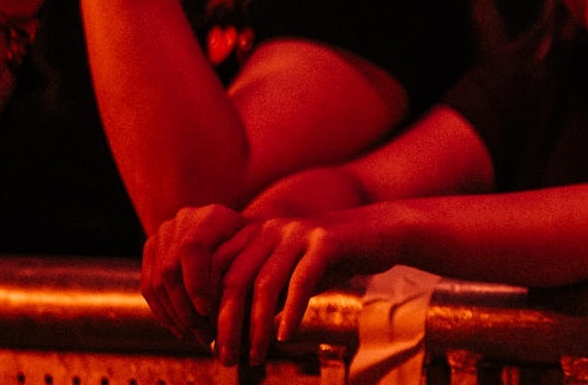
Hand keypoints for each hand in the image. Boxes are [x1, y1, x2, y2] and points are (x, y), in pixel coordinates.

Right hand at [141, 204, 247, 345]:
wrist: (241, 231)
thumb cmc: (258, 247)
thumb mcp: (259, 252)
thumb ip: (247, 268)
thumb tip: (233, 307)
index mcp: (211, 216)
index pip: (193, 249)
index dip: (196, 283)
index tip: (206, 313)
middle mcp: (183, 220)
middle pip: (171, 270)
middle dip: (186, 309)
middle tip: (205, 335)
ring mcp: (163, 234)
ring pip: (157, 282)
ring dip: (175, 316)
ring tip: (195, 336)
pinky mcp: (151, 248)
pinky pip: (148, 286)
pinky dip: (163, 312)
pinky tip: (181, 330)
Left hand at [209, 212, 387, 364]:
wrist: (381, 234)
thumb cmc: (332, 261)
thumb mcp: (290, 280)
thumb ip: (263, 302)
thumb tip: (229, 341)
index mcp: (255, 234)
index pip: (215, 273)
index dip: (206, 309)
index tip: (208, 343)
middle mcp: (271, 229)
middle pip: (234, 281)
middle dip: (226, 326)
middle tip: (225, 359)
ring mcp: (298, 233)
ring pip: (264, 285)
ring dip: (256, 328)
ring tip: (255, 358)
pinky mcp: (327, 241)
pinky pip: (302, 280)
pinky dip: (291, 312)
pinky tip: (286, 337)